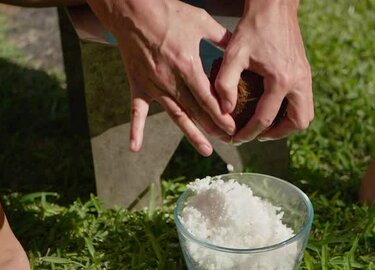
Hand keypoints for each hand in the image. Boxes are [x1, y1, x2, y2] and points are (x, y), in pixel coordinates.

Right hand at [87, 0, 234, 155]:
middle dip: (213, 127)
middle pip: (196, 111)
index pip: (208, 98)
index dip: (222, 115)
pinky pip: (136, 110)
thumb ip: (223, 38)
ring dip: (191, 134)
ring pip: (175, 115)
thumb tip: (242, 51)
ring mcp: (153, 85)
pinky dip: (135, 129)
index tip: (234, 127)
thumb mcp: (201, 21)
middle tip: (229, 140)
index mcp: (186, 65)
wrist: (132, 9)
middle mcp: (170, 80)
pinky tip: (134, 147)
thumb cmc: (168, 12)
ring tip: (206, 150)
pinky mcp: (138, 84)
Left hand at [214, 0, 313, 142]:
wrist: (274, 6)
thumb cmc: (252, 28)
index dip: (249, 132)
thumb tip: (225, 110)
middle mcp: (298, 81)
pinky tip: (272, 108)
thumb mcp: (233, 54)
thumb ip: (225, 83)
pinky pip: (305, 102)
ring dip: (287, 124)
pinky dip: (291, 111)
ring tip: (266, 125)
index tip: (236, 138)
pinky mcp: (305, 72)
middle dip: (277, 133)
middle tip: (257, 134)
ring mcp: (305, 77)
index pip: (266, 118)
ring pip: (305, 114)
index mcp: (281, 79)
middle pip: (297, 123)